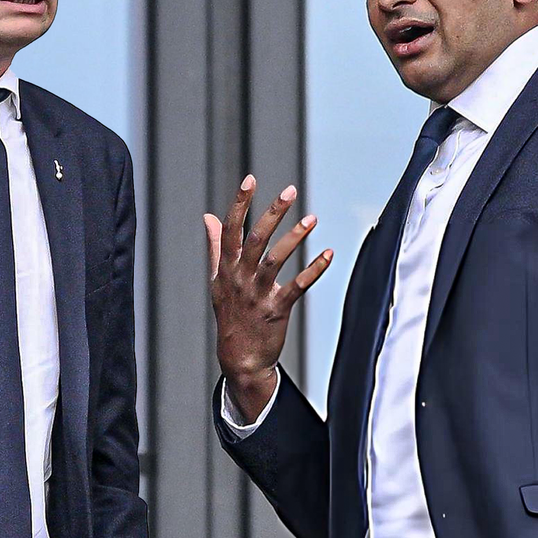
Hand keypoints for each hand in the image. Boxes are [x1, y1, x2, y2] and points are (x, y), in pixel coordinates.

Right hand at [204, 174, 332, 419]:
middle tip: (289, 191)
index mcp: (226, 269)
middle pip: (255, 240)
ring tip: (312, 218)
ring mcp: (258, 295)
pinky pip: (297, 286)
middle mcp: (240, 279)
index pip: (230, 230)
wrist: (239, 358)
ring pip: (276, 260)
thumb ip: (215, 247)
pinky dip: (314, 270)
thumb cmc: (230, 314)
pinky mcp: (276, 310)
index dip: (239, 204)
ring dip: (295, 238)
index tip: (250, 180)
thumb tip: (208, 217)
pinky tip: (328, 254)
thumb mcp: (217, 280)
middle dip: (272, 214)